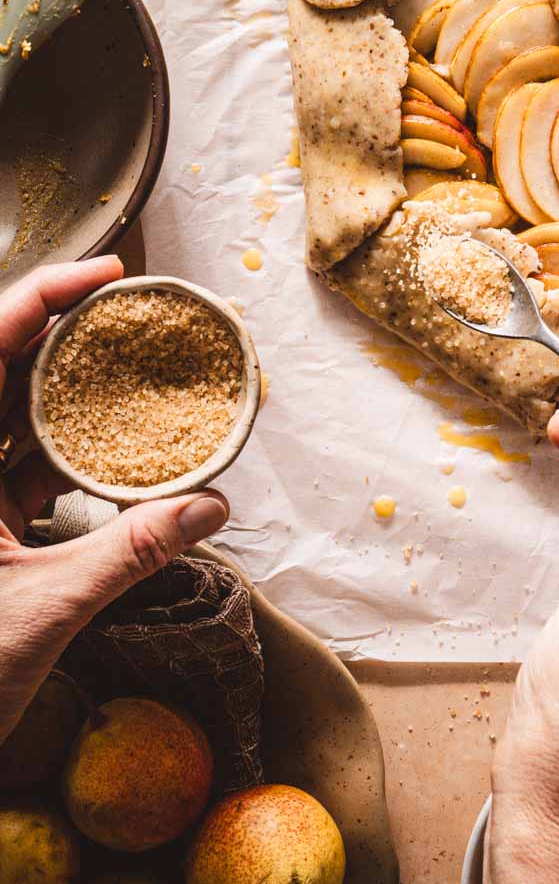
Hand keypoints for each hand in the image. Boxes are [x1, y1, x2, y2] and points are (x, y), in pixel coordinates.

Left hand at [0, 257, 228, 743]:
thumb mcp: (47, 611)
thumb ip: (130, 550)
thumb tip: (212, 504)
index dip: (43, 295)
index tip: (109, 272)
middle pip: (0, 371)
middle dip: (62, 330)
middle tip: (128, 310)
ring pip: (7, 418)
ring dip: (64, 391)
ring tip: (128, 368)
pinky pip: (15, 466)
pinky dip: (61, 451)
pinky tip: (111, 450)